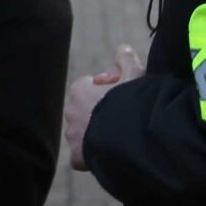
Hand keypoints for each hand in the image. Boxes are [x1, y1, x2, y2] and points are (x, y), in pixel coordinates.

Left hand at [66, 44, 146, 172]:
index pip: (90, 85)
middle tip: (123, 115)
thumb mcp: (135, 74)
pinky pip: (82, 156)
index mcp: (79, 90)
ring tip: (119, 135)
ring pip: (83, 133)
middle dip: (100, 111)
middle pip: (86, 110)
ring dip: (97, 133)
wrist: (129, 136)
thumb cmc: (132, 101)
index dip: (108, 89)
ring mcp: (73, 136)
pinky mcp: (78, 157)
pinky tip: (107, 153)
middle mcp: (70, 111)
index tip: (123, 94)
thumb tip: (123, 48)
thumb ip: (127, 58)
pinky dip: (91, 156)